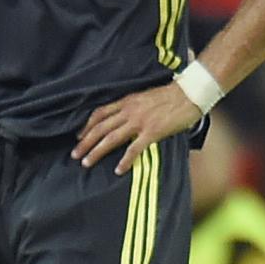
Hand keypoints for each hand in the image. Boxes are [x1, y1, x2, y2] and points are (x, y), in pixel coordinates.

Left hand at [73, 83, 200, 173]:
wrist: (189, 93)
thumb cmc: (171, 94)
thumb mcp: (145, 96)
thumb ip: (133, 106)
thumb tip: (125, 116)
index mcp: (127, 101)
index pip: (100, 113)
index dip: (87, 126)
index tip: (79, 136)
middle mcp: (129, 111)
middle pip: (100, 128)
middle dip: (85, 142)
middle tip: (75, 155)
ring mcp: (139, 122)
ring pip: (111, 138)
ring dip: (97, 151)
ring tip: (87, 163)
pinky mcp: (152, 132)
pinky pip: (134, 149)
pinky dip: (125, 160)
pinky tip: (118, 170)